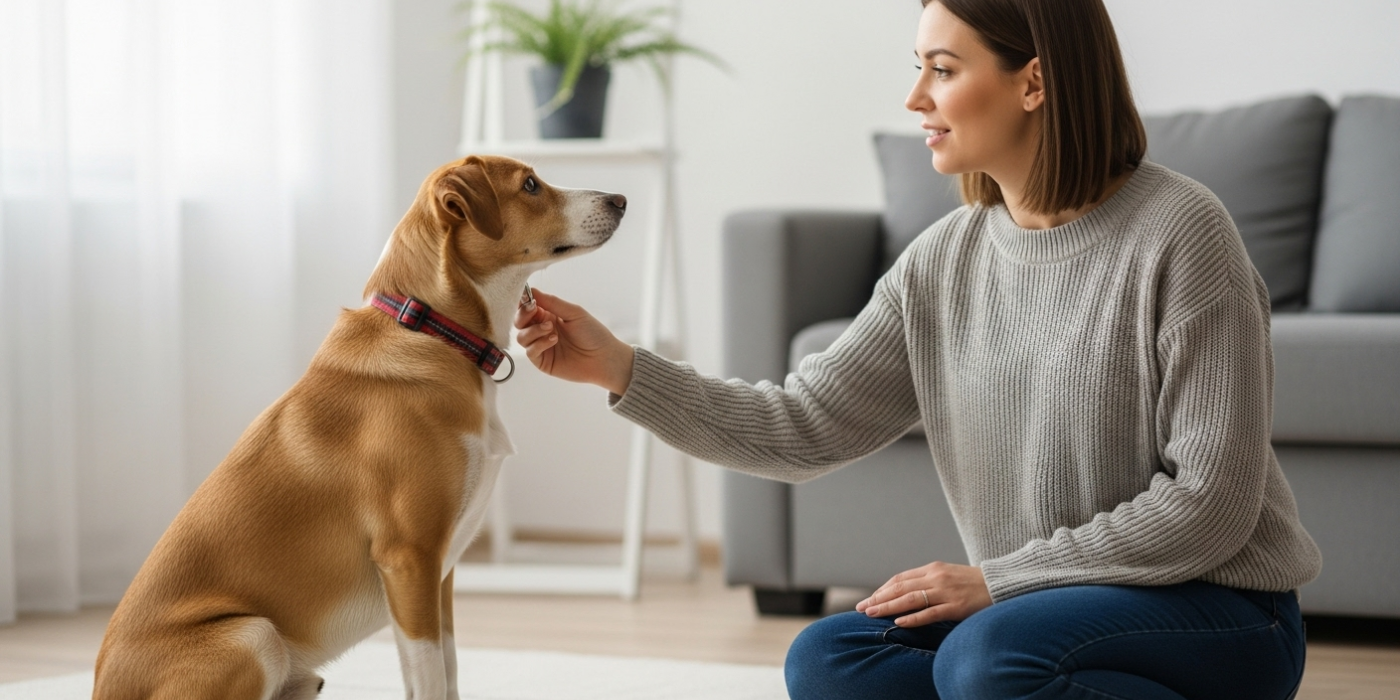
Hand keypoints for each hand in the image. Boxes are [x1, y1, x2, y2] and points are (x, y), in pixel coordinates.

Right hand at [514, 288, 634, 395]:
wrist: (604, 358)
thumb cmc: (593, 333)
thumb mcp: (574, 313)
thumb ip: (552, 302)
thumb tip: (531, 290)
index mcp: (548, 315)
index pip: (527, 307)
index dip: (524, 302)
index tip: (529, 299)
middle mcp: (542, 330)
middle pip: (519, 321)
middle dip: (523, 315)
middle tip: (534, 310)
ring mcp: (541, 346)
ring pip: (521, 337)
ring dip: (533, 330)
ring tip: (551, 328)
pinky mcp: (542, 361)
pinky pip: (530, 351)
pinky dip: (539, 343)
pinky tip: (553, 340)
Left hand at [855, 562, 991, 626]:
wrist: (1001, 584)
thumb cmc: (973, 583)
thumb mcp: (948, 575)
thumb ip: (928, 581)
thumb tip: (906, 592)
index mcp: (933, 569)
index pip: (900, 579)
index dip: (883, 589)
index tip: (870, 599)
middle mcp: (936, 578)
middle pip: (900, 588)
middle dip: (878, 598)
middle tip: (861, 607)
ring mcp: (946, 592)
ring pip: (910, 599)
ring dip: (888, 606)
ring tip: (872, 613)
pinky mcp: (957, 607)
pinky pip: (930, 613)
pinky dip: (913, 617)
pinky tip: (899, 622)